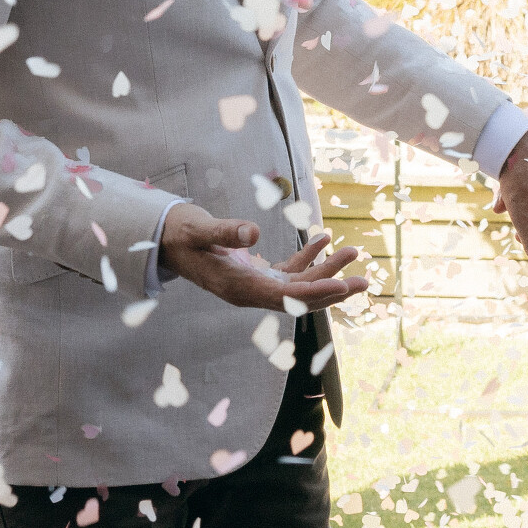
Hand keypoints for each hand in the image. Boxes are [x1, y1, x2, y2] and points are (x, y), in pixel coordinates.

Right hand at [157, 207, 369, 310]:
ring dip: (326, 270)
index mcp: (239, 288)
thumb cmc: (179, 234)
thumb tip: (254, 234)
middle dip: (333, 288)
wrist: (163, 240)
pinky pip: (288, 271)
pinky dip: (307, 258)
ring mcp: (253, 284)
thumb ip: (225, 232)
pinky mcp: (254, 273)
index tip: (343, 286)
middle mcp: (250, 292)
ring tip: (353, 252)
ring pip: (298, 284)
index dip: (316, 293)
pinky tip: (323, 239)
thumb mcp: (199, 230)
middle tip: (364, 280)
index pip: (285, 297)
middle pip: (299, 297)